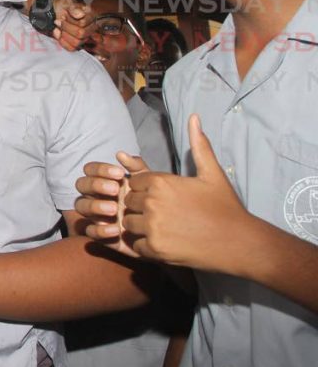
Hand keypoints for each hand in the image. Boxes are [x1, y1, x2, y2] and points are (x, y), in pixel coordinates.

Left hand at [53, 0, 94, 50]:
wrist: (57, 10)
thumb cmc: (64, 6)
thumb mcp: (68, 3)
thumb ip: (74, 9)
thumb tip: (80, 15)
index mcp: (91, 16)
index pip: (82, 23)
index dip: (70, 21)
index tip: (63, 14)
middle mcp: (91, 27)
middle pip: (81, 34)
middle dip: (66, 28)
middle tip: (58, 21)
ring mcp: (85, 37)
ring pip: (77, 43)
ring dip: (64, 35)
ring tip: (58, 26)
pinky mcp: (77, 44)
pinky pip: (71, 48)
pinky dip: (62, 41)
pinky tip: (57, 33)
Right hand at [74, 151, 150, 257]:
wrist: (163, 229)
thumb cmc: (152, 201)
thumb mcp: (148, 182)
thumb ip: (136, 167)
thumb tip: (120, 153)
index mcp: (104, 180)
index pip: (90, 169)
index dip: (100, 169)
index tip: (119, 173)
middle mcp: (95, 196)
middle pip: (81, 185)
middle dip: (96, 185)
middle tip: (115, 189)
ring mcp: (95, 214)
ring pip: (81, 206)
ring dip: (95, 206)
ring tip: (114, 209)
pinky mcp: (100, 234)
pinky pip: (89, 231)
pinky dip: (100, 230)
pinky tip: (116, 229)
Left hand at [123, 115, 252, 270]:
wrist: (240, 242)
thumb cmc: (225, 206)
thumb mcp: (211, 173)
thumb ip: (198, 145)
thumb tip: (194, 116)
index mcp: (161, 182)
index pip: (133, 182)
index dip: (145, 190)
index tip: (163, 198)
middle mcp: (152, 203)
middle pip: (127, 202)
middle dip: (139, 208)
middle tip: (164, 215)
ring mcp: (152, 227)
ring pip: (127, 224)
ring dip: (139, 227)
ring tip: (162, 229)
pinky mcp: (155, 249)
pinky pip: (135, 245)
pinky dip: (145, 246)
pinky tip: (164, 243)